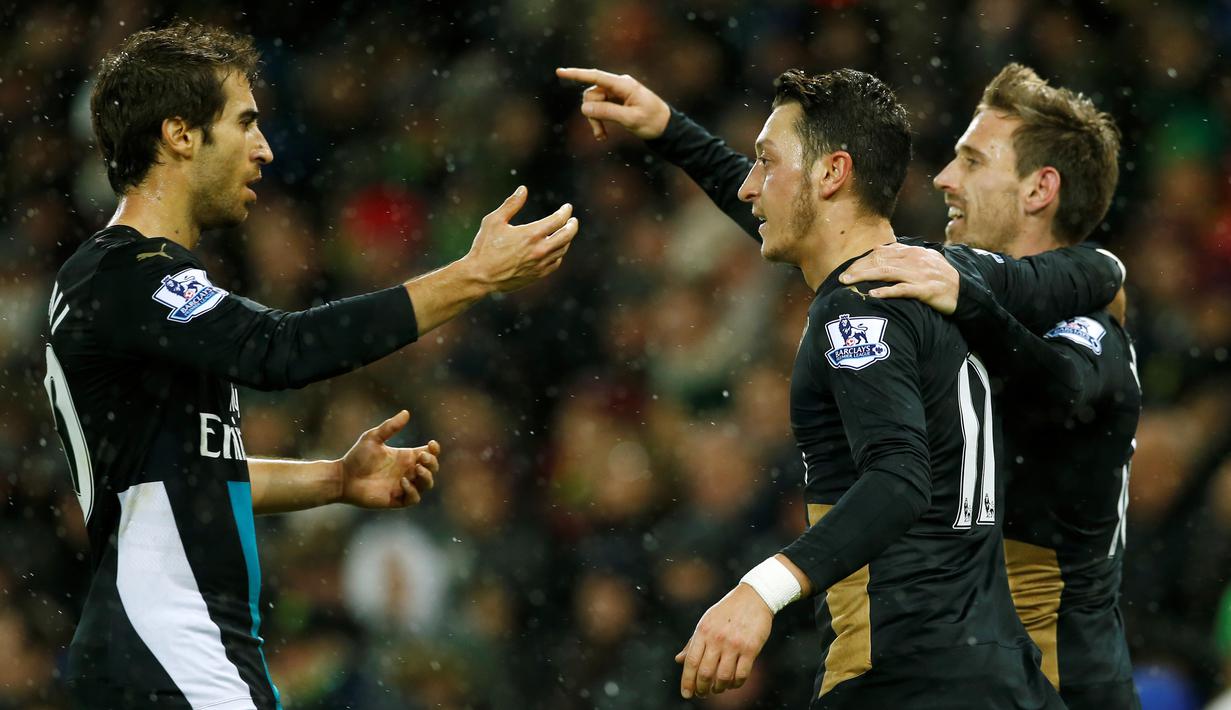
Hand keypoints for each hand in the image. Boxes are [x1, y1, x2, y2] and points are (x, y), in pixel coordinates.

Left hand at [338, 410, 439, 507]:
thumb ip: (390, 427)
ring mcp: (403, 486)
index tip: (431, 443)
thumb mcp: (373, 438)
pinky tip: (402, 481)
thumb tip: (406, 412)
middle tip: (421, 458)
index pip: (429, 454)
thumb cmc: (357, 457)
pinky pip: (413, 498)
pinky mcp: (396, 500)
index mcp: (405, 457)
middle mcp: (407, 471)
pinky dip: (412, 490)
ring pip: (426, 484)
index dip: (434, 450)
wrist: (343, 477)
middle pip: (432, 469)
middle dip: (432, 463)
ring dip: (426, 476)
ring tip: (416, 469)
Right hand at [460, 186, 577, 292]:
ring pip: (562, 250)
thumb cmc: (484, 247)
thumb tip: (523, 189)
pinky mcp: (537, 275)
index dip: (565, 212)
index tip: (567, 207)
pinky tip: (556, 250)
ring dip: (566, 239)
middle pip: (567, 235)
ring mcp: (540, 264)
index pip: (558, 220)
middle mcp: (540, 249)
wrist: (480, 277)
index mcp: (531, 234)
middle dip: (572, 225)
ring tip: (565, 233)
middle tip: (573, 220)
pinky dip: (559, 254)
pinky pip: (555, 263)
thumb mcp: (494, 221)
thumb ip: (511, 204)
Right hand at [556, 67, 670, 140]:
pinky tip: (603, 136)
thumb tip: (584, 108)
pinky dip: (599, 121)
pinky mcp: (616, 102)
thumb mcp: (630, 119)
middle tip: (600, 133)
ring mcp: (616, 93)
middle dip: (592, 114)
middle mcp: (618, 85)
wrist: (666, 128)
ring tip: (602, 136)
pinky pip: (600, 108)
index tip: (559, 72)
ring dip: (595, 120)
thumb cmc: (652, 122)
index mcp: (623, 84)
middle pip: (592, 95)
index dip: (577, 74)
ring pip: (593, 104)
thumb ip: (607, 112)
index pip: (596, 76)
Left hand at [675, 584, 773, 698]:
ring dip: (719, 688)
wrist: (754, 597)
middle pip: (705, 672)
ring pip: (723, 677)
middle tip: (702, 694)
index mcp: (703, 631)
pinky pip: (741, 674)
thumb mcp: (706, 622)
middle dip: (702, 688)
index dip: (687, 681)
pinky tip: (733, 683)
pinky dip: (736, 684)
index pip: (691, 662)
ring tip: (717, 689)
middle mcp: (717, 638)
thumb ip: (693, 642)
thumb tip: (678, 660)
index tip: (686, 694)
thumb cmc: (727, 611)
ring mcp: (734, 644)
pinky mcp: (751, 648)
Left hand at [840, 242, 960, 314]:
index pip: (881, 252)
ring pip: (887, 272)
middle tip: (841, 277)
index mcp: (912, 252)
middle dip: (858, 268)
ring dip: (865, 276)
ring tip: (848, 283)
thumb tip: (881, 252)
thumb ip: (904, 256)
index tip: (848, 269)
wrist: (965, 291)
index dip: (862, 260)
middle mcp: (914, 260)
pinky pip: (903, 289)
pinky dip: (886, 291)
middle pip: (880, 260)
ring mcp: (920, 274)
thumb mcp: (923, 261)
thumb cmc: (940, 278)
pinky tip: (873, 294)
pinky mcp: (926, 290)